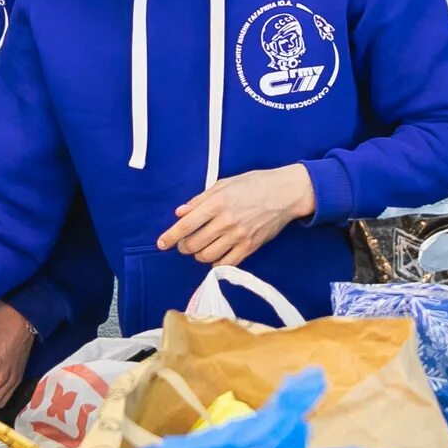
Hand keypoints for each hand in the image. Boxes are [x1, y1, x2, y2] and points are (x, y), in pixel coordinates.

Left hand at [156, 164, 315, 266]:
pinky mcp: (250, 247)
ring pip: (206, 256)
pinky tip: (216, 254)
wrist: (286, 193)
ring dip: (198, 254)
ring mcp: (238, 236)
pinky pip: (226, 263)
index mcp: (216, 203)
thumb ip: (200, 199)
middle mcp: (225, 222)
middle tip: (185, 242)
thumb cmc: (255, 184)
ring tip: (201, 247)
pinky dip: (216, 262)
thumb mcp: (225, 183)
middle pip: (193, 244)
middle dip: (183, 246)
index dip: (169, 237)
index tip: (161, 244)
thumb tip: (180, 213)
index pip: (185, 226)